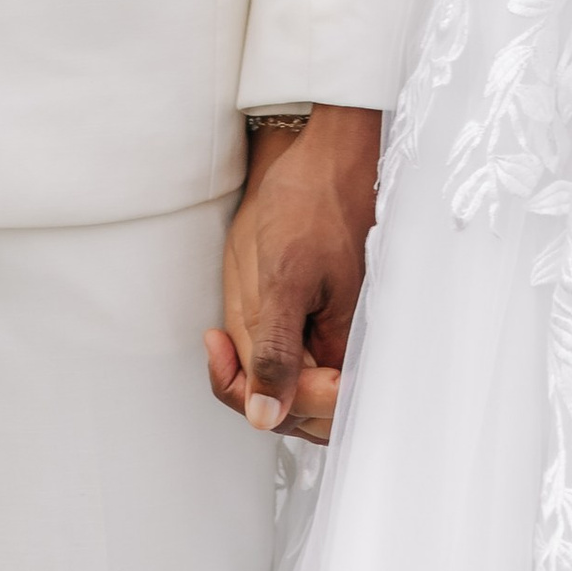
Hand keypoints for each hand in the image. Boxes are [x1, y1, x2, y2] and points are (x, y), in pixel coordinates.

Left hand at [205, 104, 381, 447]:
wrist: (327, 153)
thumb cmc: (311, 200)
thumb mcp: (283, 275)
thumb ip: (277, 350)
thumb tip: (265, 418)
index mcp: (350, 342)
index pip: (302, 411)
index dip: (255, 394)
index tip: (219, 346)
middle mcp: (352, 348)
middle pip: (302, 413)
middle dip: (254, 389)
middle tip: (219, 345)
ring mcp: (344, 336)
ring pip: (299, 394)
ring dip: (257, 375)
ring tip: (224, 336)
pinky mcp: (333, 323)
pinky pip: (302, 365)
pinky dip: (267, 359)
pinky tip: (243, 327)